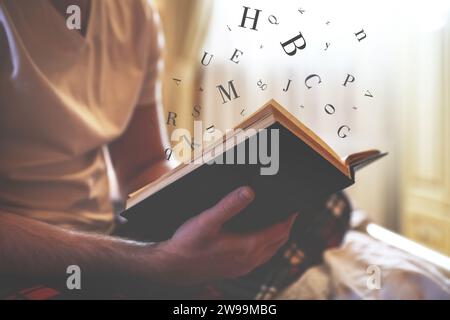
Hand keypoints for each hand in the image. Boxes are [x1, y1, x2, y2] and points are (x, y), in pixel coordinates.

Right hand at [157, 186, 297, 284]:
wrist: (174, 268)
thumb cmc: (189, 243)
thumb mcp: (208, 220)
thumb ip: (229, 205)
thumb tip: (250, 190)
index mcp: (248, 246)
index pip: (280, 231)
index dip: (289, 218)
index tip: (295, 206)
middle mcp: (250, 259)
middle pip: (279, 242)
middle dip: (286, 227)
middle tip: (289, 212)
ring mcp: (244, 267)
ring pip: (271, 252)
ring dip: (277, 238)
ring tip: (277, 223)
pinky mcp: (237, 270)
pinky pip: (260, 258)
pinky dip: (267, 247)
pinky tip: (258, 240)